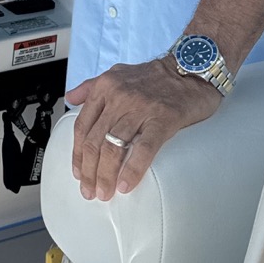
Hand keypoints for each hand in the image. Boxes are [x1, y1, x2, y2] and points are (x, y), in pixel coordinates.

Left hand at [66, 56, 221, 200]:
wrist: (192, 69)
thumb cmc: (156, 76)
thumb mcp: (118, 73)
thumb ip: (91, 85)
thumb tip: (71, 97)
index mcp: (106, 86)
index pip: (82, 126)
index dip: (77, 154)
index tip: (79, 172)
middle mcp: (119, 96)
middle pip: (95, 141)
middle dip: (89, 171)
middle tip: (90, 191)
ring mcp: (140, 107)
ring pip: (113, 147)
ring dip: (106, 176)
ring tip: (105, 192)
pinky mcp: (162, 118)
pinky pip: (143, 149)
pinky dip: (132, 170)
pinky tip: (126, 184)